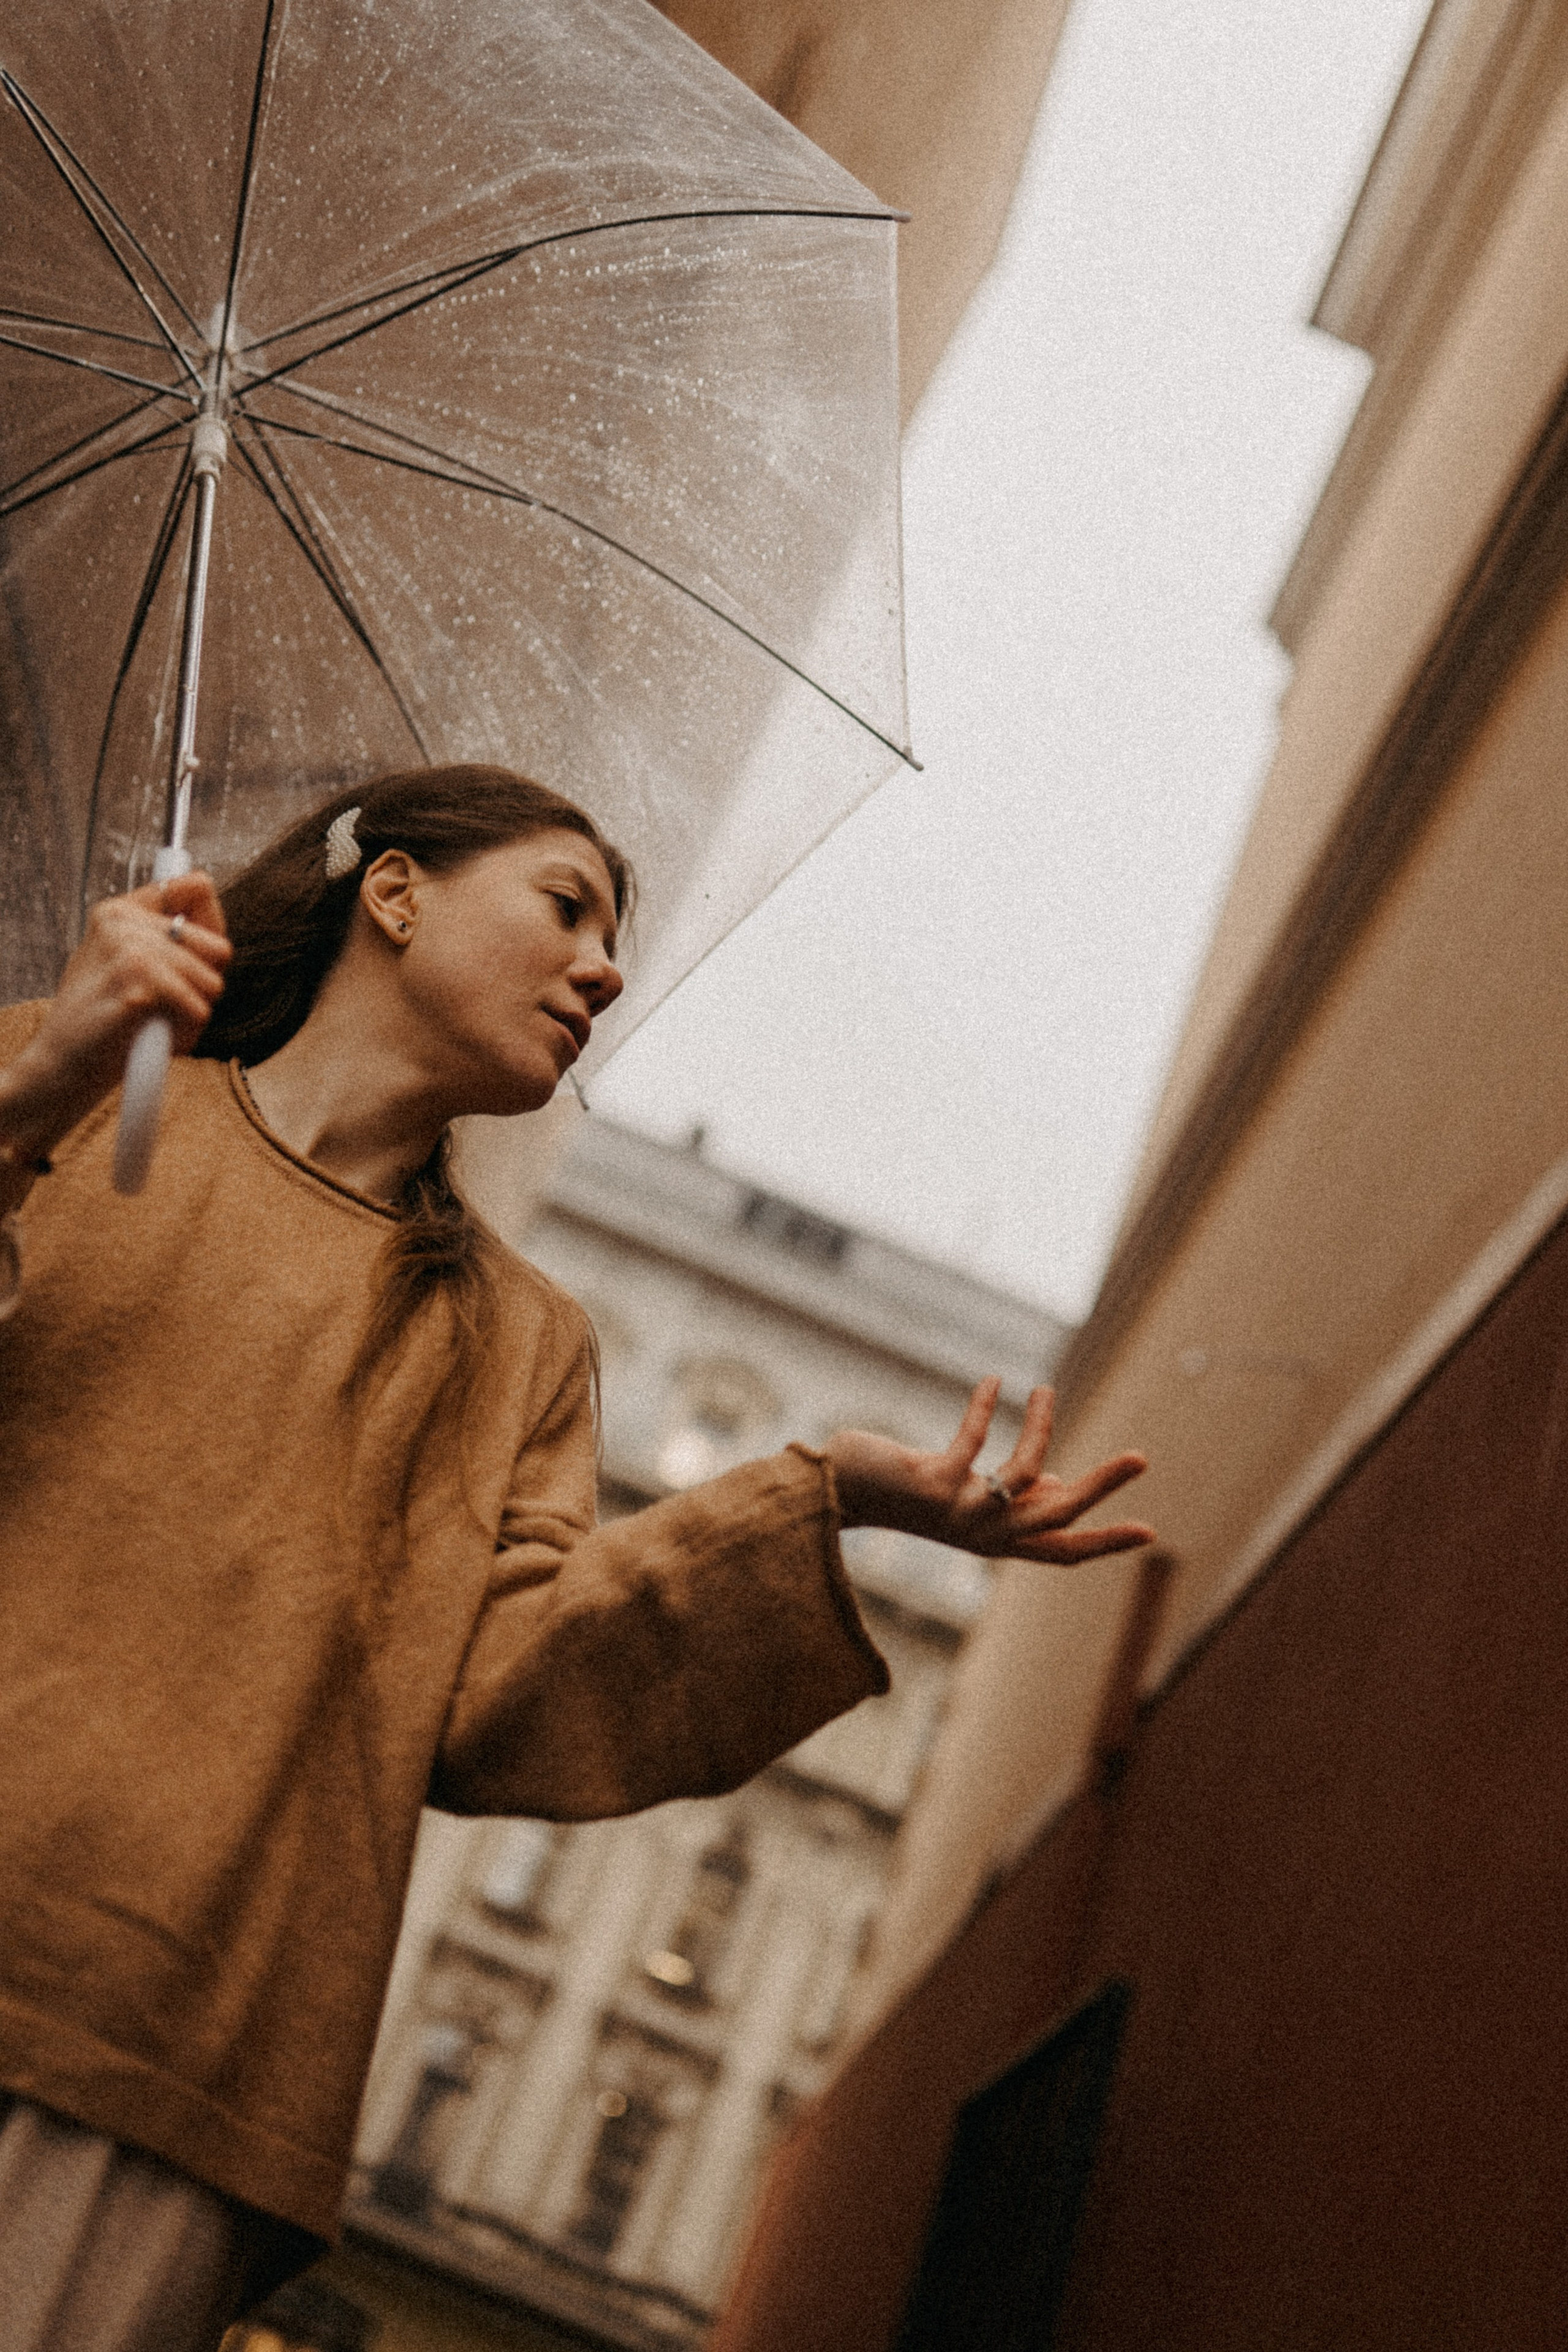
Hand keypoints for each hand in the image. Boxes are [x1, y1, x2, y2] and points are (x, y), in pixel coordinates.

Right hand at [0, 872, 230, 1161]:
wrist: (61, 1065)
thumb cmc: (98, 1020)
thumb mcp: (120, 963)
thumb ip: (159, 933)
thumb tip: (202, 887)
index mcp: (120, 911)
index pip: (197, 888)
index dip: (209, 931)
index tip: (194, 958)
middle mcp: (124, 922)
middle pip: (219, 948)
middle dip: (202, 985)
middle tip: (164, 1006)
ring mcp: (131, 949)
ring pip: (212, 983)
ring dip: (191, 1015)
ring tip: (152, 1023)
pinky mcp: (140, 982)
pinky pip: (199, 1010)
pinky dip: (183, 1035)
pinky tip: (149, 1036)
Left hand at [825, 1378, 1152, 1563]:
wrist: (839, 1492)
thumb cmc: (909, 1489)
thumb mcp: (969, 1498)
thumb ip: (1015, 1497)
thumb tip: (1059, 1484)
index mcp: (996, 1542)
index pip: (1062, 1550)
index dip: (1106, 1542)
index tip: (1149, 1532)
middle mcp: (982, 1536)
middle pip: (1058, 1516)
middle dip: (1102, 1487)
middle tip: (1141, 1457)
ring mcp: (958, 1512)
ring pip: (1026, 1476)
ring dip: (1041, 1427)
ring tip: (1045, 1390)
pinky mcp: (932, 1484)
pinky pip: (974, 1443)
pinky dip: (985, 1407)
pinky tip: (992, 1382)